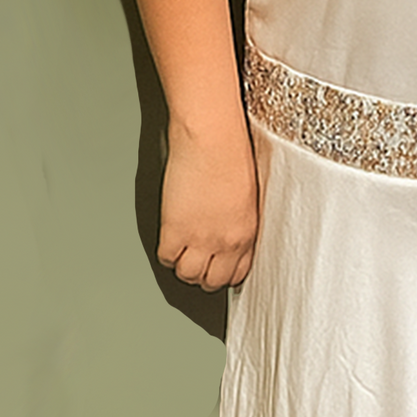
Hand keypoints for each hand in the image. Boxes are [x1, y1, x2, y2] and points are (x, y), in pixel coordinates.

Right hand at [158, 128, 258, 290]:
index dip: (226, 273)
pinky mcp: (175, 229)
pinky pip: (166, 257)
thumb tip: (230, 229)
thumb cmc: (232, 151)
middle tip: (198, 264)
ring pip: (188, 275)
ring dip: (184, 266)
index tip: (220, 267)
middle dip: (205, 275)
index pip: (238, 273)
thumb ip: (241, 219)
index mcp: (247, 231)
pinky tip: (170, 240)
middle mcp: (225, 241)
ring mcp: (199, 238)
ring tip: (183, 253)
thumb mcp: (250, 194)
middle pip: (213, 280)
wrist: (212, 136)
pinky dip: (167, 252)